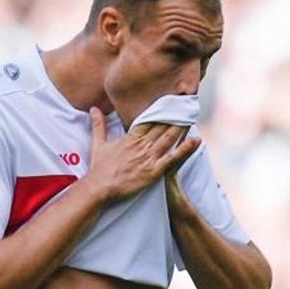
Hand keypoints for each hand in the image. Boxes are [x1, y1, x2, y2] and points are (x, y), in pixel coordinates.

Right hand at [84, 108, 199, 201]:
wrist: (100, 187)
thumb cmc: (99, 168)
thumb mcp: (98, 143)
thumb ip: (99, 125)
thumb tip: (93, 108)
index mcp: (131, 138)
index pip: (150, 120)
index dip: (161, 110)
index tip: (171, 101)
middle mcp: (142, 145)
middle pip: (162, 126)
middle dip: (175, 115)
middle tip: (187, 104)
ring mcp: (149, 157)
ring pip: (169, 138)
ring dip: (181, 127)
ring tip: (192, 116)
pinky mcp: (154, 170)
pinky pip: (172, 158)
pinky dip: (184, 149)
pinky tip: (196, 140)